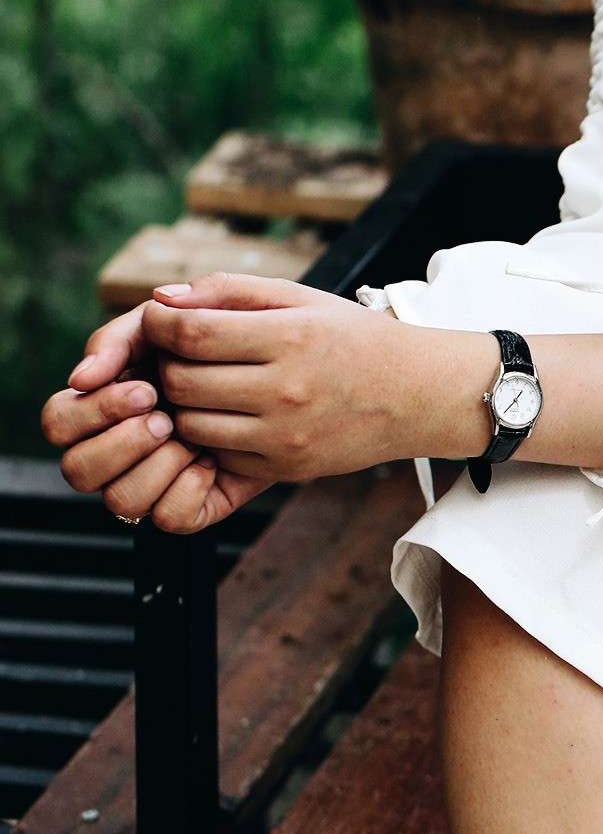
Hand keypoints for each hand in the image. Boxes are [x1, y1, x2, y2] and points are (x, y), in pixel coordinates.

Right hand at [42, 301, 270, 532]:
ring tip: (190, 438)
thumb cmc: (243, 335)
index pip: (59, 422)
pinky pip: (168, 518)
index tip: (146, 387)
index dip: (94, 410)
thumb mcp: (193, 316)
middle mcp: (126, 446)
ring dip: (153, 467)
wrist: (312, 374)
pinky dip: (186, 490)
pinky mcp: (197, 502)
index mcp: (110, 401)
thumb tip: (82, 374)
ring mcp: (160, 477)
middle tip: (164, 418)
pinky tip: (211, 461)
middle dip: (119, 442)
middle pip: (77, 470)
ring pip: (119, 500)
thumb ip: (133, 331)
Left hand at [144, 272, 442, 481]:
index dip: (159, 325)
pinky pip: (219, 453)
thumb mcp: (302, 297)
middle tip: (177, 353)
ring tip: (202, 382)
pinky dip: (211, 434)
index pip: (191, 334)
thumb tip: (162, 299)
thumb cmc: (354, 338)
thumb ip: (230, 290)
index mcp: (290, 337)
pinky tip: (230, 412)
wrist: (415, 394)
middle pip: (182, 382)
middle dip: (164, 364)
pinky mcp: (286, 467)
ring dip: (182, 403)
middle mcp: (286, 390)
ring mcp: (285, 436)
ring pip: (191, 424)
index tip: (161, 320)